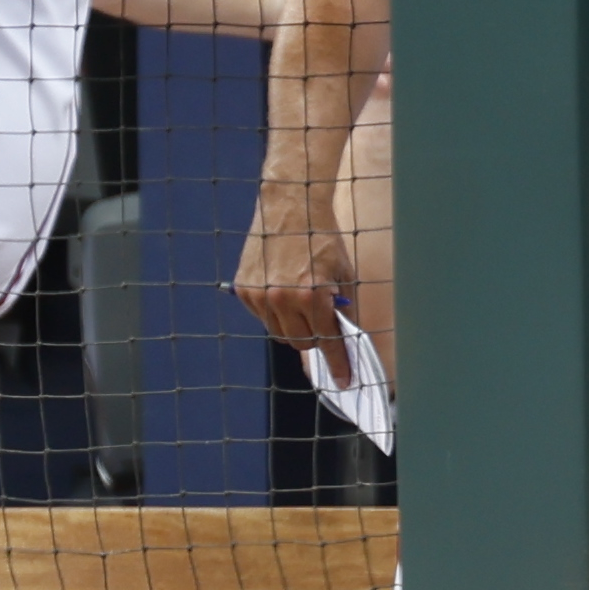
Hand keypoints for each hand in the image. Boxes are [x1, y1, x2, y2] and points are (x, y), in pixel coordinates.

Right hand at [236, 196, 357, 381]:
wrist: (290, 208)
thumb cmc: (322, 239)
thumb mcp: (344, 273)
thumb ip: (343, 308)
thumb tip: (344, 337)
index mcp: (312, 295)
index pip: (327, 342)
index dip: (337, 364)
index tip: (343, 381)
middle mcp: (282, 299)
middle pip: (301, 343)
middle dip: (315, 339)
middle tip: (321, 322)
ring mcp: (259, 296)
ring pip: (279, 333)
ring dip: (293, 327)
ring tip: (302, 302)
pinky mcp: (244, 290)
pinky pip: (262, 318)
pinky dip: (275, 313)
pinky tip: (283, 291)